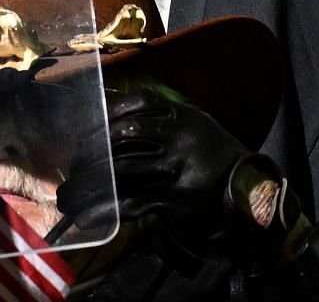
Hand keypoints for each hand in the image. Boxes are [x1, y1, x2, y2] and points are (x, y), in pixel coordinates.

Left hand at [53, 89, 285, 253]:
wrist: (249, 193)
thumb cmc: (215, 157)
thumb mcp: (195, 126)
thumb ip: (161, 116)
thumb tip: (111, 103)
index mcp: (184, 115)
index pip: (138, 104)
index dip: (107, 114)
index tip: (86, 129)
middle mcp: (181, 137)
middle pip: (125, 136)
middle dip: (91, 152)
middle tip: (72, 167)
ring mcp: (180, 168)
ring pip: (124, 170)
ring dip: (91, 184)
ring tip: (69, 196)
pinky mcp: (177, 200)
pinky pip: (135, 202)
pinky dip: (108, 209)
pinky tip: (91, 214)